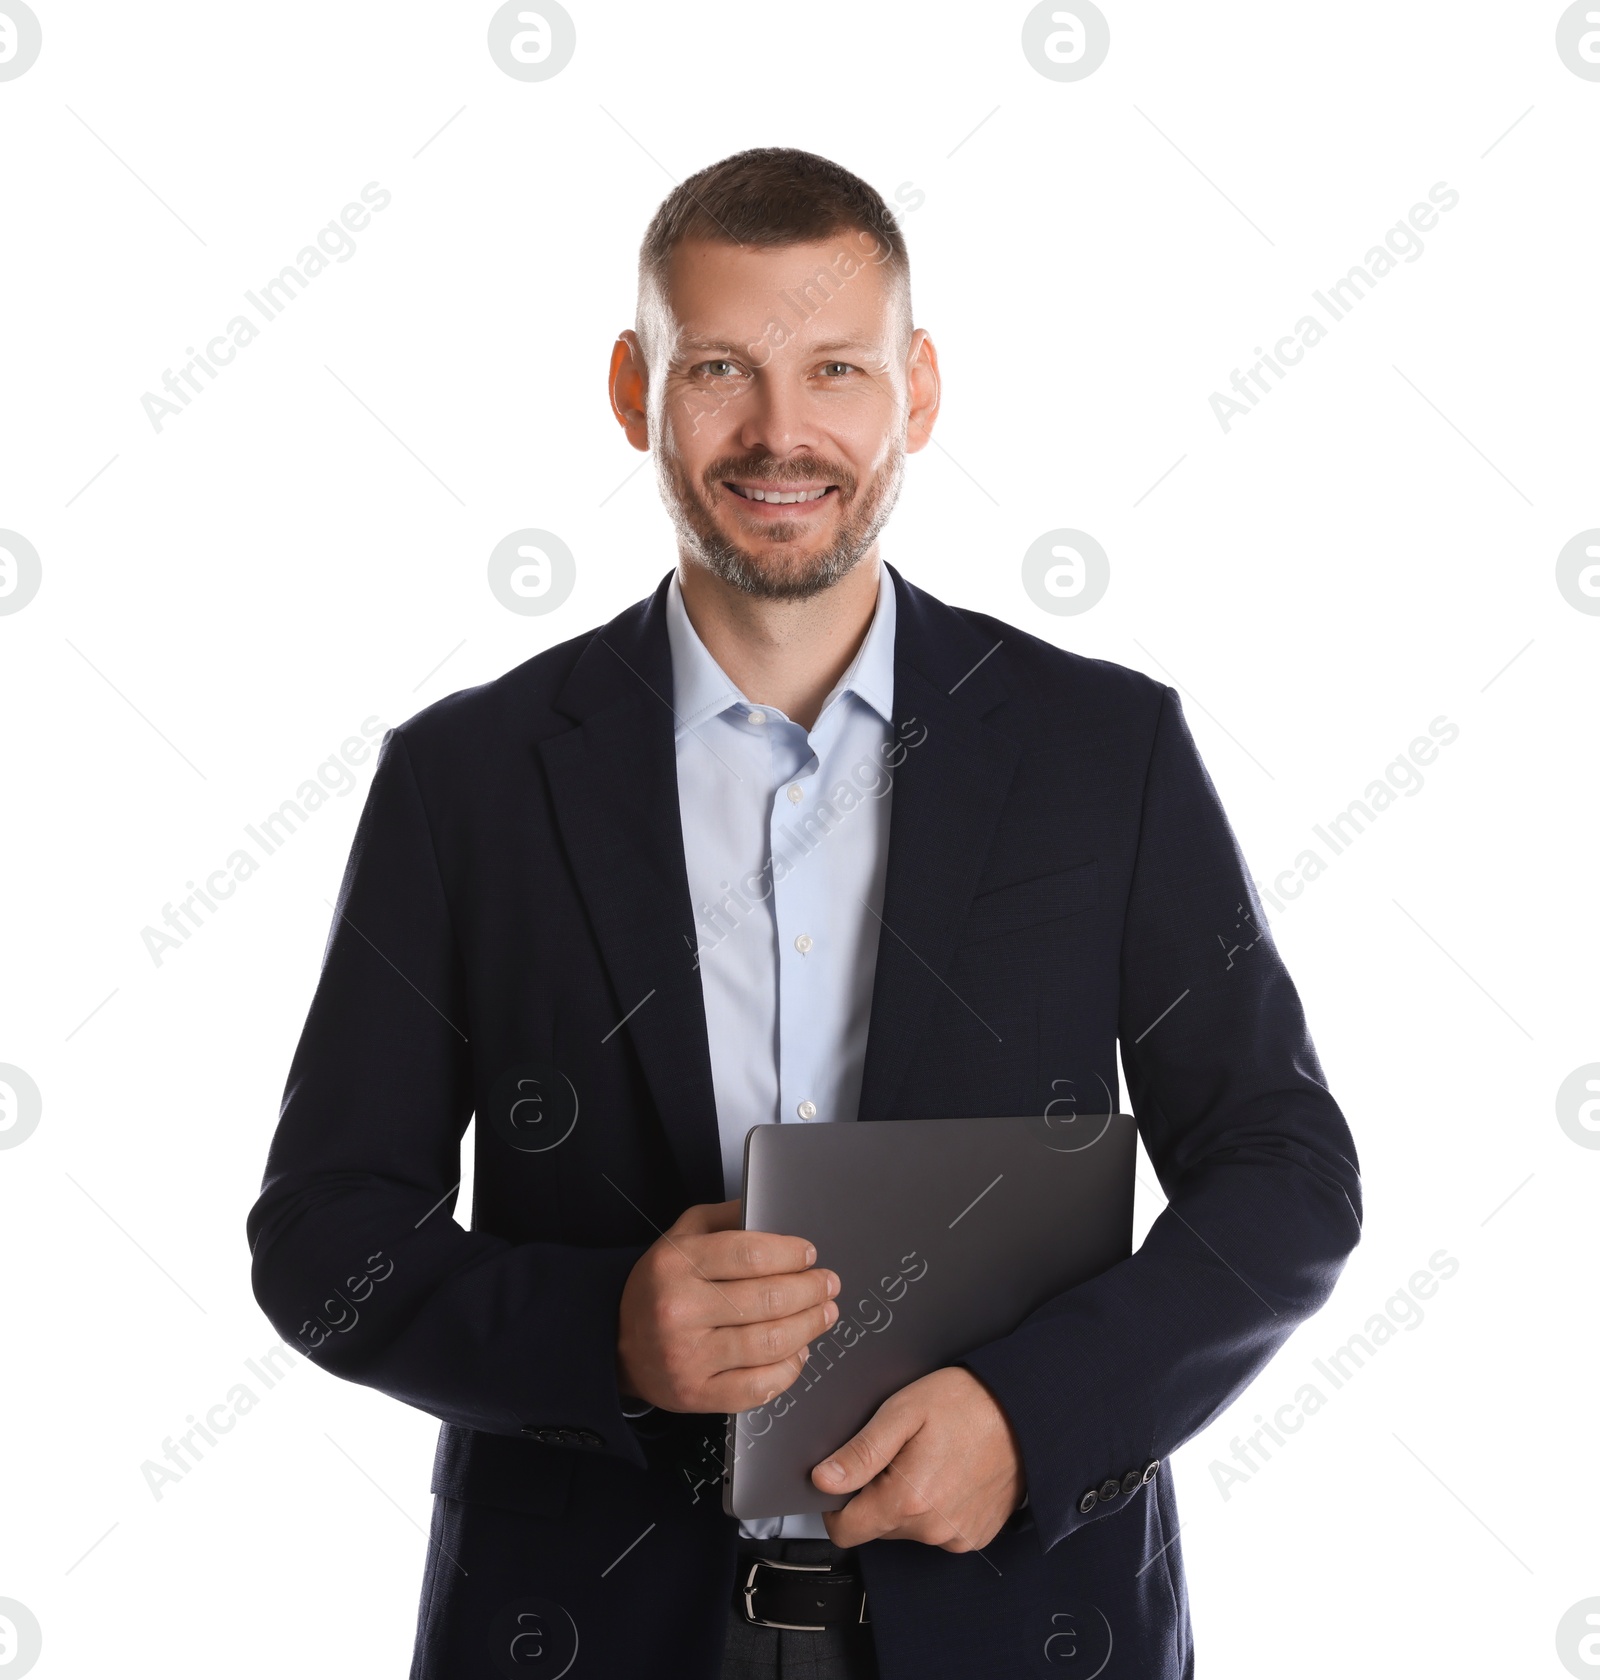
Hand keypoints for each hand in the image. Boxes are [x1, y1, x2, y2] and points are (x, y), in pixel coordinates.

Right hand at [615, 1197, 840, 1413]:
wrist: (616, 1342)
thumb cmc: (659, 1285)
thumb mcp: (680, 1237)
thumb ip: (725, 1219)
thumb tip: (772, 1209)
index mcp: (677, 1264)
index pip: (750, 1254)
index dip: (790, 1254)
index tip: (809, 1255)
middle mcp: (680, 1310)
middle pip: (768, 1300)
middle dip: (810, 1290)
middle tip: (828, 1284)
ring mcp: (689, 1357)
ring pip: (769, 1343)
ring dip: (809, 1327)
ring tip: (824, 1314)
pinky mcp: (697, 1395)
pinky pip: (758, 1387)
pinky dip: (789, 1370)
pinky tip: (799, 1352)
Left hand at [811, 1366, 1025, 1551]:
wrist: (1025, 1410)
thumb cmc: (966, 1403)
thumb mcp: (902, 1412)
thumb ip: (860, 1451)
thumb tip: (823, 1479)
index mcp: (907, 1501)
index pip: (845, 1531)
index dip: (836, 1503)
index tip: (847, 1477)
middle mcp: (932, 1529)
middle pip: (876, 1527)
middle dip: (876, 1495)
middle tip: (897, 1454)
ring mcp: (956, 1537)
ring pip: (907, 1529)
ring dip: (906, 1502)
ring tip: (927, 1459)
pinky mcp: (975, 1536)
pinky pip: (937, 1531)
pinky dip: (934, 1508)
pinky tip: (948, 1474)